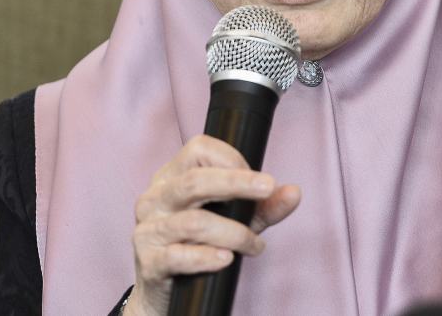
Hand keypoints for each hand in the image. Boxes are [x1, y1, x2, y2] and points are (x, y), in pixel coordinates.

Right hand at [123, 135, 300, 315]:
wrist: (163, 291)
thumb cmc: (198, 244)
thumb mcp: (234, 221)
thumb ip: (263, 207)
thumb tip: (294, 192)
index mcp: (171, 177)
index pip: (198, 149)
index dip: (232, 159)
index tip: (259, 179)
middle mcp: (155, 199)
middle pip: (194, 181)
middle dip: (236, 183)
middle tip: (268, 188)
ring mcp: (148, 230)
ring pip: (193, 222)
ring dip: (233, 233)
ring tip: (255, 244)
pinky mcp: (148, 262)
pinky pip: (178, 256)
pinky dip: (206, 257)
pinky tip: (227, 259)